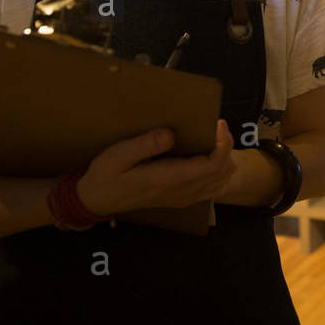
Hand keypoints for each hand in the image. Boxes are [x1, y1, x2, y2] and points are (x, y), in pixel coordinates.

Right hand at [75, 119, 235, 216]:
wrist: (97, 200)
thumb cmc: (106, 175)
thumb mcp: (117, 155)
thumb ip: (145, 145)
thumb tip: (171, 134)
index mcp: (168, 179)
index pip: (211, 165)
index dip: (223, 144)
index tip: (218, 124)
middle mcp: (181, 191)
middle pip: (222, 172)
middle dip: (227, 147)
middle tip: (217, 127)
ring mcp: (183, 197)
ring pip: (220, 181)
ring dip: (225, 159)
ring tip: (215, 139)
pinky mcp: (181, 198)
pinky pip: (211, 188)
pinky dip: (219, 171)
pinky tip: (208, 156)